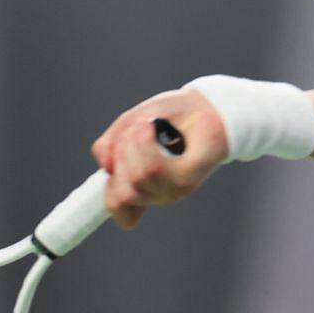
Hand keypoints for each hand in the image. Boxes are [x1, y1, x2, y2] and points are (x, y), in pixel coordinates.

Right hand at [90, 88, 230, 228]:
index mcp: (145, 186)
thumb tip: (106, 166)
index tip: (112, 164)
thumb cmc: (173, 115)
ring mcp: (175, 189)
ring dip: (132, 144)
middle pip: (122, 191)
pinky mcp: (189, 178)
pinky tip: (150, 127)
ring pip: (136, 177)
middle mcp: (160, 193)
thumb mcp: (130, 124)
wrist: (207, 104)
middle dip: (120, 155)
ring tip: (147, 126)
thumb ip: (110, 145)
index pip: (119, 208)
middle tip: (136, 131)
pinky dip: (145, 144)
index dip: (109, 190)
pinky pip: (153, 169)